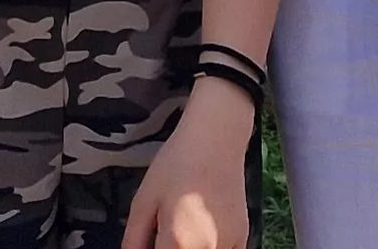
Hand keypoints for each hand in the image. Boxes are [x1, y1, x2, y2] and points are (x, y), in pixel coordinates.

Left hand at [123, 91, 254, 248]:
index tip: (148, 241)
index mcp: (180, 244)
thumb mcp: (143, 202)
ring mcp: (230, 246)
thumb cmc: (177, 165)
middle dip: (168, 248)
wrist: (216, 139)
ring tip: (180, 231)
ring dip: (188, 247)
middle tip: (161, 235)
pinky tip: (200, 233)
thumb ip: (134, 240)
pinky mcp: (243, 239)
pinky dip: (209, 248)